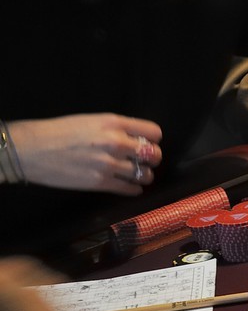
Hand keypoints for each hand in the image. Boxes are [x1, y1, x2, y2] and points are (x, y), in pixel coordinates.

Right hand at [8, 114, 162, 193]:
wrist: (31, 149)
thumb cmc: (57, 132)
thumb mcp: (90, 121)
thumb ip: (115, 128)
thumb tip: (135, 139)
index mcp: (113, 123)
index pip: (154, 132)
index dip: (152, 139)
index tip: (147, 143)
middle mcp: (115, 142)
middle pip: (154, 154)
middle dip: (151, 158)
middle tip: (142, 161)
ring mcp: (109, 163)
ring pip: (145, 174)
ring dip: (143, 175)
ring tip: (135, 174)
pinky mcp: (101, 182)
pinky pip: (131, 189)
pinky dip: (133, 189)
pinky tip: (127, 185)